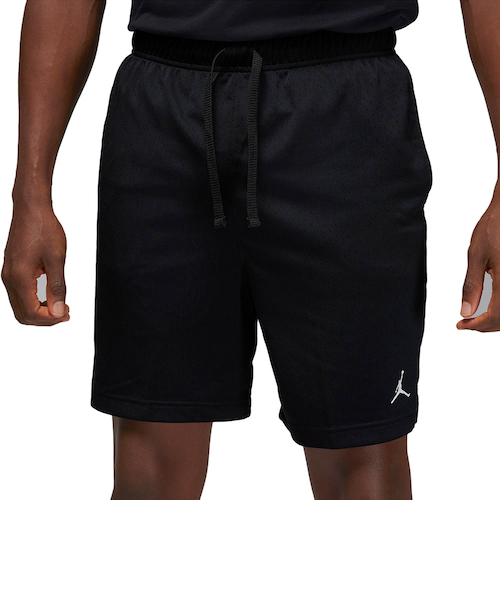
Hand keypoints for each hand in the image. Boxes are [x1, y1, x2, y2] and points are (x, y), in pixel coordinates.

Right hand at [2, 202, 69, 325]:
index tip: (66, 313)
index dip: (50, 319)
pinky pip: (19, 295)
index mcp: (20, 278)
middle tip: (64, 313)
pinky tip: (49, 296)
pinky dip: (34, 301)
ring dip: (39, 311)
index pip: (31, 313)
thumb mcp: (57, 259)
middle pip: (23, 315)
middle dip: (44, 319)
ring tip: (59, 305)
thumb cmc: (44, 229)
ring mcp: (8, 274)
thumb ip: (57, 287)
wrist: (31, 209)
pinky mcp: (11, 270)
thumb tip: (58, 311)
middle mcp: (10, 278)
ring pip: (20, 306)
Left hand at [457, 199, 499, 331]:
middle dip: (488, 326)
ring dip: (499, 320)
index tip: (462, 325)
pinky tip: (495, 306)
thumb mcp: (477, 256)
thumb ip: (472, 286)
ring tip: (480, 317)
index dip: (478, 326)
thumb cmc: (495, 225)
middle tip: (469, 324)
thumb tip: (466, 311)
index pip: (496, 317)